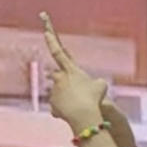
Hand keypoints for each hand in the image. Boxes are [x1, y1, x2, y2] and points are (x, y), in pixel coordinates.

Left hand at [41, 12, 108, 130]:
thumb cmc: (94, 97)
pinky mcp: (51, 105)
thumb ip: (95, 82)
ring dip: (68, 98)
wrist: (83, 115)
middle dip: (60, 77)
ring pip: (59, 93)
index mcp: (70, 70)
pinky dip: (65, 110)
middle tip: (73, 87)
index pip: (59, 52)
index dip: (52, 41)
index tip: (45, 32)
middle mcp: (59, 79)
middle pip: (55, 75)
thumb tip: (94, 85)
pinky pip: (59, 107)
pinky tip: (74, 114)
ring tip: (80, 105)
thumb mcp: (101, 85)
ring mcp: (54, 92)